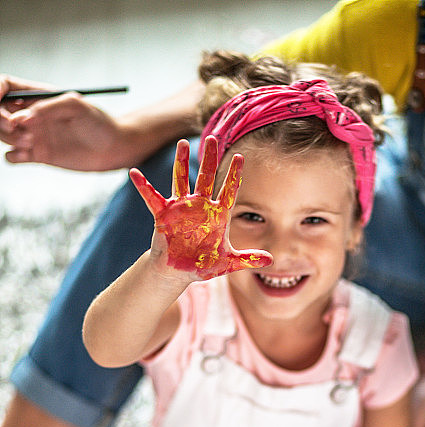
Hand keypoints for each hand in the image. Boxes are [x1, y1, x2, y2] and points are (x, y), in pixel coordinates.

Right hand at [0, 73, 124, 170]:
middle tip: (15, 126)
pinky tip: (27, 155)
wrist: (112, 148)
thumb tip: (22, 118)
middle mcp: (30, 114)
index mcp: (37, 96)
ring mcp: (33, 135)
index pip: (4, 86)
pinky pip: (12, 157)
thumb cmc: (98, 122)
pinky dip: (13, 156)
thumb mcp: (75, 105)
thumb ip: (47, 108)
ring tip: (32, 142)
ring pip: (2, 134)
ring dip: (8, 137)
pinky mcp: (38, 156)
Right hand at [130, 136, 271, 278]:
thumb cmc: (202, 265)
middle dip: (209, 159)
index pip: (229, 190)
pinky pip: (152, 197)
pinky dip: (143, 186)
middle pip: (206, 178)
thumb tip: (271, 261)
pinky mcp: (164, 215)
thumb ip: (248, 259)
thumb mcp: (227, 263)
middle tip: (212, 139)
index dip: (235, 175)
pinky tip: (134, 173)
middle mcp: (200, 207)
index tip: (241, 157)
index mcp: (217, 215)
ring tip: (182, 144)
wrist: (178, 272)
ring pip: (182, 180)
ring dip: (181, 163)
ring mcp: (181, 208)